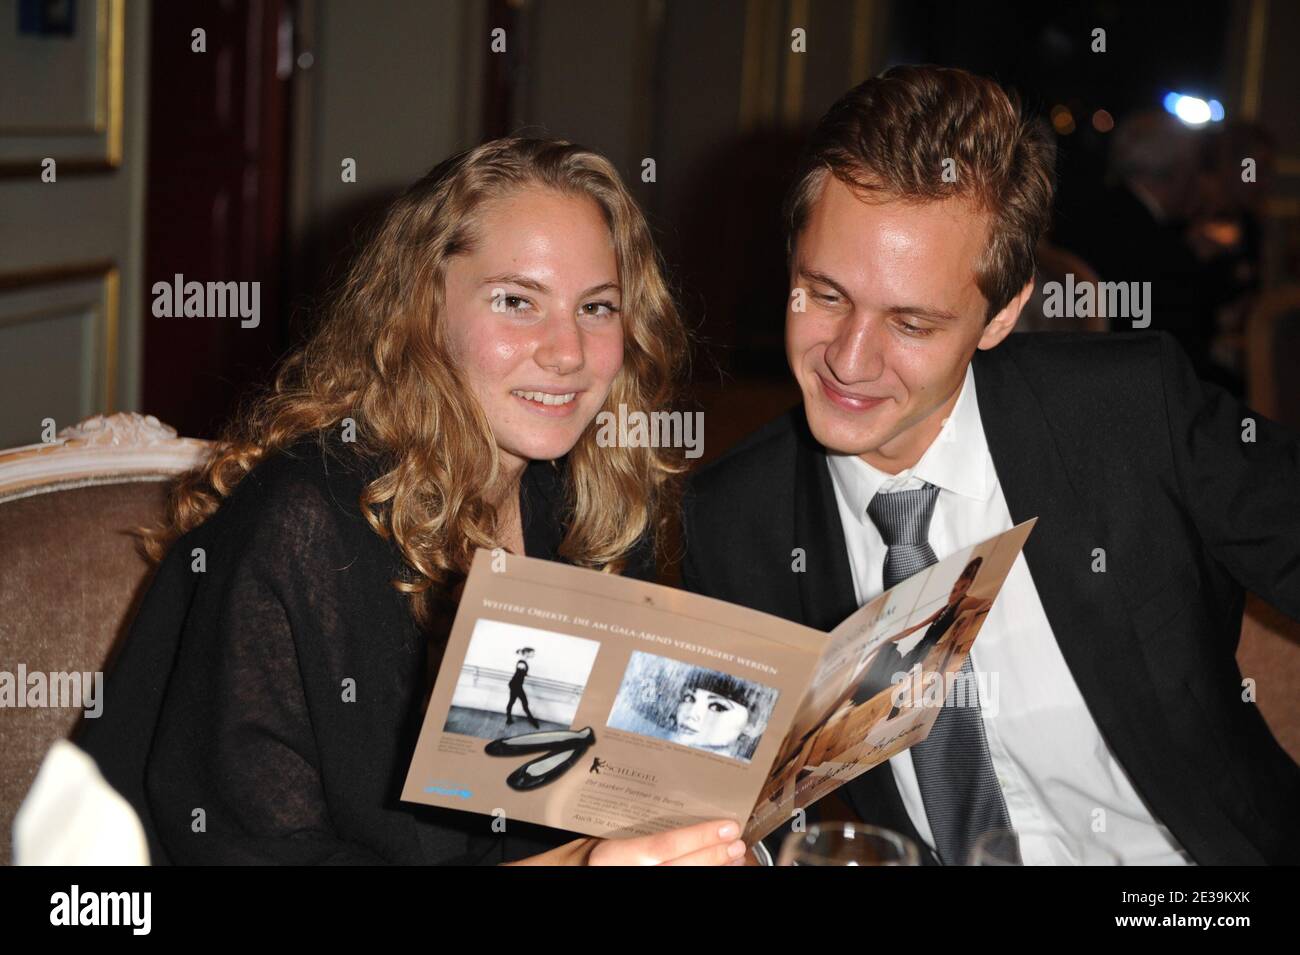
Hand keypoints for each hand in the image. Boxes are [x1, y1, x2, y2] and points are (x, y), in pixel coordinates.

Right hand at [506, 819, 748, 865]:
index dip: (700, 838)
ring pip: (683, 882)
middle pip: (681, 868)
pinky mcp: (641, 895)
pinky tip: (713, 871)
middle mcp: (625, 876)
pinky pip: (677, 887)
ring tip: (733, 857)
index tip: (727, 827)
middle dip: (714, 855)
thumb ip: (636, 833)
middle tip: (737, 843)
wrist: (559, 878)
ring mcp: (635, 887)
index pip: (665, 846)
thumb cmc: (578, 858)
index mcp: (612, 857)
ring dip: (712, 869)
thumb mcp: (602, 837)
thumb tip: (678, 820)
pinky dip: (697, 879)